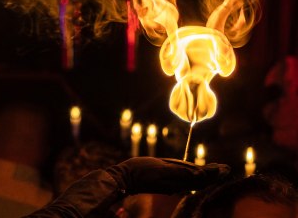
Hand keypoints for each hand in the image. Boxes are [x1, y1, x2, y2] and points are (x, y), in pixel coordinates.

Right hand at [107, 157, 228, 194]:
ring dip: (206, 175)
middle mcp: (178, 184)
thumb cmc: (141, 171)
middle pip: (201, 180)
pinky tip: (195, 174)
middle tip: (227, 168)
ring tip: (216, 170)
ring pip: (194, 181)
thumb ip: (181, 171)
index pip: (202, 176)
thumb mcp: (161, 168)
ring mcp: (172, 184)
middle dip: (214, 174)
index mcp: (179, 179)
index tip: (226, 167)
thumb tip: (200, 173)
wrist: (125, 178)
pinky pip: (185, 181)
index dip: (215, 172)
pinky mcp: (166, 183)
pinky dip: (194, 176)